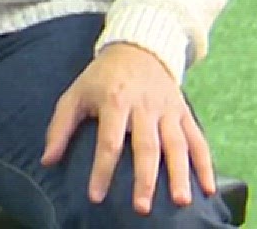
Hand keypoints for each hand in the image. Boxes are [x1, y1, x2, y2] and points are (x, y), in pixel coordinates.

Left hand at [40, 43, 216, 214]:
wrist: (139, 48)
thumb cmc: (102, 77)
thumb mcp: (75, 94)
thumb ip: (60, 126)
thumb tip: (47, 160)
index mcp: (115, 100)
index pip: (109, 141)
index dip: (102, 170)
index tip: (96, 196)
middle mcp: (144, 106)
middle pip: (146, 146)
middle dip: (145, 178)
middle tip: (142, 207)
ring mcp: (167, 110)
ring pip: (176, 145)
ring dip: (180, 174)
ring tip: (181, 201)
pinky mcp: (183, 112)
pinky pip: (197, 139)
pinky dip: (205, 164)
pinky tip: (208, 188)